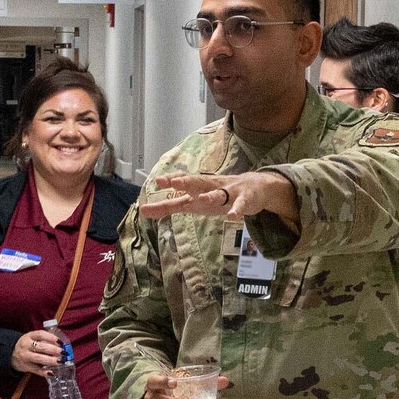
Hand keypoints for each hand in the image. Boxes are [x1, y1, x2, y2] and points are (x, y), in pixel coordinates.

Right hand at [11, 328, 64, 374]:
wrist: (9, 353)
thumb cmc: (26, 345)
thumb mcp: (31, 338)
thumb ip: (43, 340)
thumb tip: (61, 344)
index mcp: (29, 336)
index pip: (41, 334)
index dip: (51, 337)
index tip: (60, 342)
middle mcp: (26, 346)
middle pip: (41, 347)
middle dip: (53, 350)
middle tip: (63, 352)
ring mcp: (25, 356)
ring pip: (38, 358)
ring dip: (51, 360)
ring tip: (60, 361)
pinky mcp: (25, 366)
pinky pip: (35, 370)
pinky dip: (44, 372)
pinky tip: (51, 373)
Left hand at [141, 170, 298, 230]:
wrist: (255, 189)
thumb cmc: (217, 195)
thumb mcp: (192, 202)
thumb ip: (168, 206)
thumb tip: (142, 211)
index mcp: (198, 187)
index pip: (183, 181)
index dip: (171, 182)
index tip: (157, 182)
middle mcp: (212, 186)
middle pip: (198, 183)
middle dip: (186, 182)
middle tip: (173, 182)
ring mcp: (229, 192)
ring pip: (219, 194)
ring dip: (210, 196)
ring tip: (201, 199)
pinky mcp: (245, 199)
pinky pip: (240, 205)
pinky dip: (237, 210)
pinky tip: (233, 216)